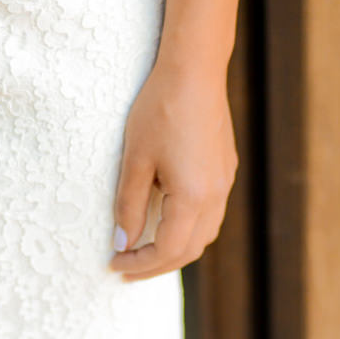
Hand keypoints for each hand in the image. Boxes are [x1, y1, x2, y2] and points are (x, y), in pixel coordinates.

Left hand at [108, 54, 237, 281]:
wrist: (195, 70)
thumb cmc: (160, 109)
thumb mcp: (135, 159)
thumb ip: (129, 205)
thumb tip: (122, 242)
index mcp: (193, 197)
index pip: (168, 250)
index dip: (139, 264)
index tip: (114, 264)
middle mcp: (215, 196)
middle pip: (190, 250)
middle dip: (157, 265)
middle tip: (126, 269)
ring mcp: (225, 183)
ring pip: (204, 234)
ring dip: (175, 249)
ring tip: (144, 250)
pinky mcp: (225, 170)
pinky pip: (210, 214)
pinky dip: (188, 229)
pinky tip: (166, 220)